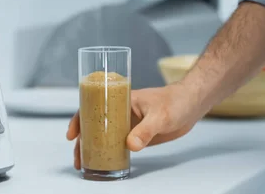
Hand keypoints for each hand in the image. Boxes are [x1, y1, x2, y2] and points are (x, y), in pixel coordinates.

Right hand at [66, 82, 204, 169]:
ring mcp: (128, 124)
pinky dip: (109, 153)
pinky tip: (105, 162)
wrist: (192, 104)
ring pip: (105, 136)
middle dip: (83, 141)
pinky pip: (118, 144)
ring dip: (94, 148)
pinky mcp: (137, 134)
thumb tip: (130, 145)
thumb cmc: (176, 101)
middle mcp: (120, 112)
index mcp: (120, 100)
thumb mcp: (160, 116)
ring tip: (85, 164)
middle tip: (78, 158)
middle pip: (95, 125)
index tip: (72, 134)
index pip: (93, 107)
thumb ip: (146, 131)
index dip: (79, 119)